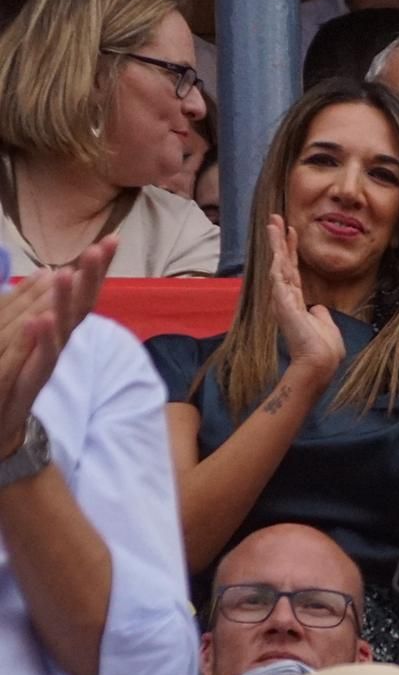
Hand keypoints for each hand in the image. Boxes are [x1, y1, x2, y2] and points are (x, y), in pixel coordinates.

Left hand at [0, 234, 115, 453]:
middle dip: (90, 278)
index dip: (96, 270)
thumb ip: (35, 311)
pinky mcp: (26, 387)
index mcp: (56, 335)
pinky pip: (37, 362)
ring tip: (68, 274)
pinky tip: (41, 319)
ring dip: (66, 303)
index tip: (111, 239)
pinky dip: (41, 341)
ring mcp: (43, 369)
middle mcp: (57, 349)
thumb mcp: (26, 343)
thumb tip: (49, 275)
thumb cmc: (14, 386)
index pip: (82, 297)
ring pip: (61, 333)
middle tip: (98, 248)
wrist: (1, 434)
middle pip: (80, 310)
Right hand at [267, 216, 342, 379]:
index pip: (292, 269)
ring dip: (276, 244)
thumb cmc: (324, 348)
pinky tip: (276, 248)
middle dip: (279, 239)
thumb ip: (319, 313)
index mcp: (297, 301)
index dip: (291, 249)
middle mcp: (287, 298)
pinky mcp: (283, 304)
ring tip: (273, 223)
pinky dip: (278, 262)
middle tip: (275, 217)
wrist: (320, 363)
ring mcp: (283, 300)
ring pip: (278, 265)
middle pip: (282, 262)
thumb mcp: (324, 324)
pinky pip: (279, 278)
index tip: (291, 230)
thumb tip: (317, 308)